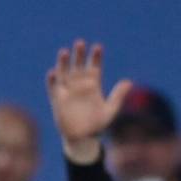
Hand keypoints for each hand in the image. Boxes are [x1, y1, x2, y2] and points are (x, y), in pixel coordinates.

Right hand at [43, 41, 130, 156]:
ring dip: (64, 63)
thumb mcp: (110, 110)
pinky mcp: (57, 100)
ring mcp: (68, 91)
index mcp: (93, 85)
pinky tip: (53, 72)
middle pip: (78, 65)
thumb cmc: (97, 124)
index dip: (95, 57)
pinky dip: (52, 80)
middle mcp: (79, 85)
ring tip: (65, 52)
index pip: (94, 66)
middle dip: (79, 54)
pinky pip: (53, 88)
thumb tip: (129, 81)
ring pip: (64, 73)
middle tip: (80, 42)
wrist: (83, 138)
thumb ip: (118, 96)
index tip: (98, 47)